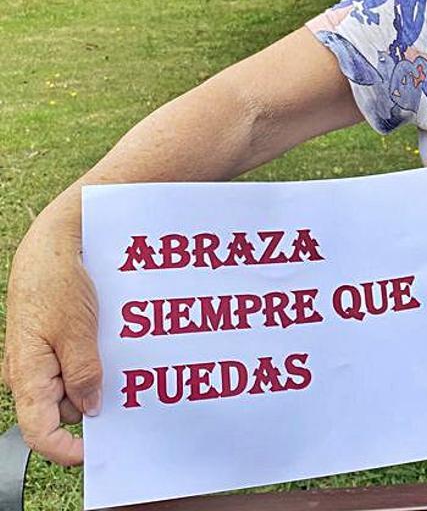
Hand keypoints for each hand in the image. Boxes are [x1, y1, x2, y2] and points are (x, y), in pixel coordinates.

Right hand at [2, 216, 101, 465]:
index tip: (97, 452)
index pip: (40, 433)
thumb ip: (84, 373)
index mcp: (27, 376)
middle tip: (127, 391)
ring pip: (72, 384)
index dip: (67, 450)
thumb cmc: (58, 282)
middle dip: (94, 403)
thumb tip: (89, 411)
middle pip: (63, 410)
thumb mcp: (77, 330)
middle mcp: (29, 373)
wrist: (51, 245)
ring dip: (98, 376)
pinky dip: (95, 359)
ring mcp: (39, 357)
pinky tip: (114, 344)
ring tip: (121, 356)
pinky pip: (75, 361)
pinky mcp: (52, 341)